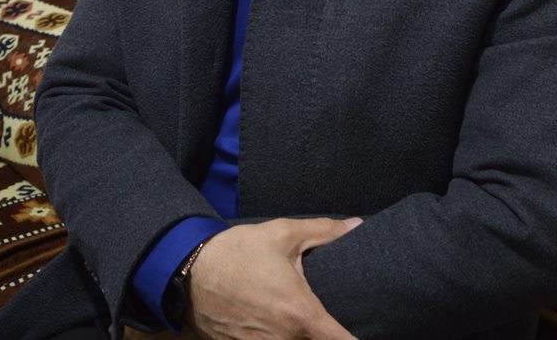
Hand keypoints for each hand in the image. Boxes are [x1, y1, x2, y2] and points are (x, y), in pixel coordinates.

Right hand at [186, 217, 360, 339]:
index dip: (358, 338)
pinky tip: (268, 315)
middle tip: (320, 307)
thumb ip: (324, 232)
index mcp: (300, 314)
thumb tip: (355, 226)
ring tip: (286, 307)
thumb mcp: (283, 234)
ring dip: (297, 330)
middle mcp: (283, 339)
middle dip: (322, 328)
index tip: (369, 330)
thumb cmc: (237, 252)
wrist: (187, 271)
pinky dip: (275, 334)